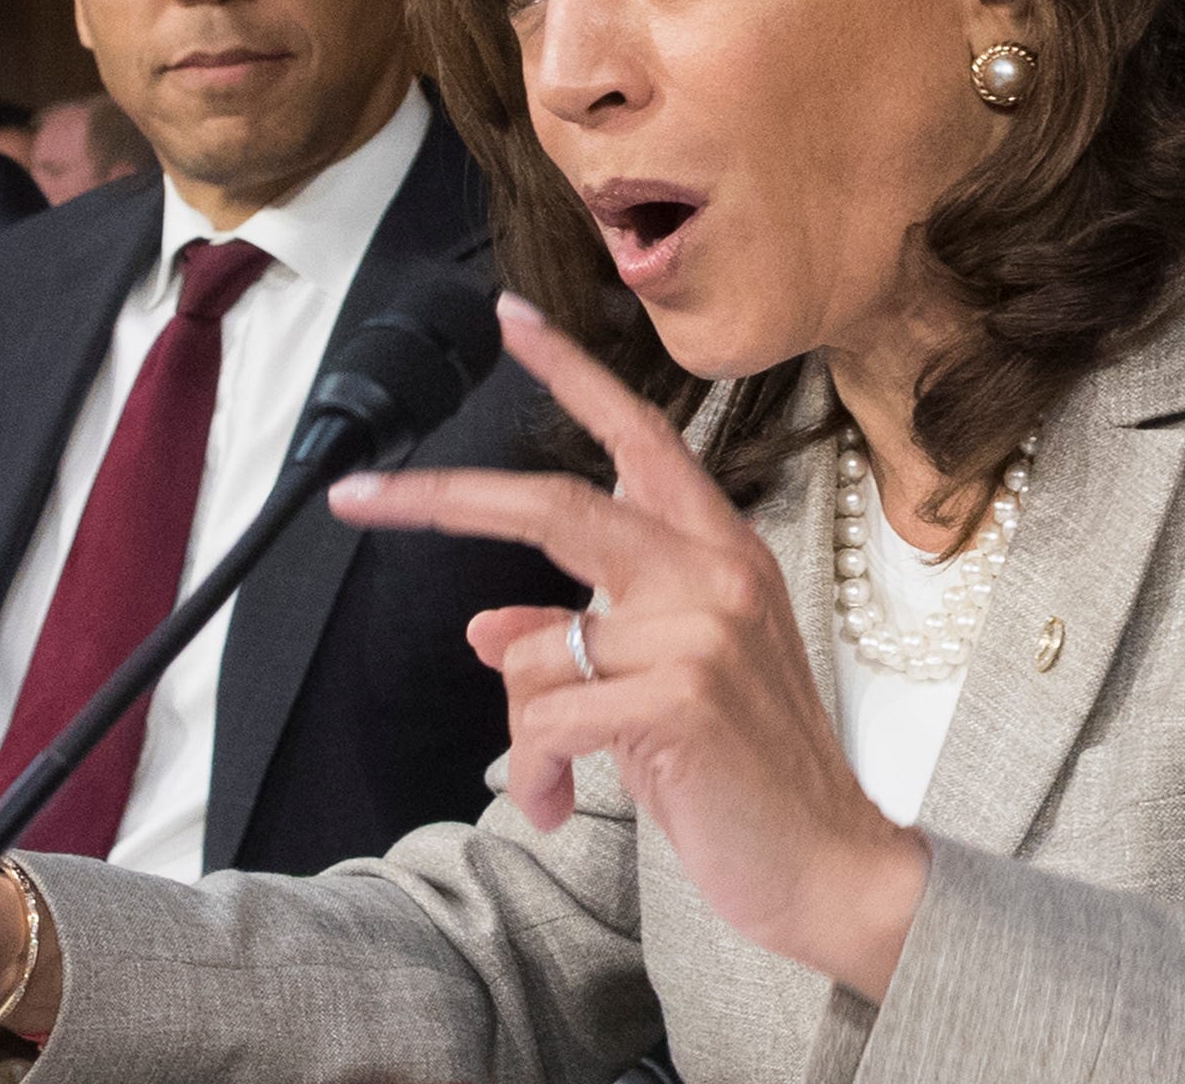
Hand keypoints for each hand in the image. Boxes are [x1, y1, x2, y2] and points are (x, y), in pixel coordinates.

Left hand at [328, 294, 928, 999]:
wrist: (830, 866)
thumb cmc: (747, 776)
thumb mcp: (662, 689)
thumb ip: (587, 640)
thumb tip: (490, 629)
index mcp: (720, 552)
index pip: (639, 437)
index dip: (571, 373)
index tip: (509, 318)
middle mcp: (715, 571)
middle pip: (555, 505)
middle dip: (441, 500)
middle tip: (355, 497)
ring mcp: (700, 630)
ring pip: (533, 651)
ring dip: (522, 732)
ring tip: (554, 783)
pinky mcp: (677, 697)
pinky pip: (543, 718)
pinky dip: (533, 772)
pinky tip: (560, 805)